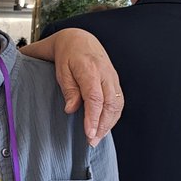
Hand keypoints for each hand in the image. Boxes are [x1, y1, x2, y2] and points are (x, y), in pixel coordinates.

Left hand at [23, 29, 122, 144]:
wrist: (79, 39)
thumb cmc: (67, 55)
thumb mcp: (61, 70)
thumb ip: (68, 89)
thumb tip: (71, 109)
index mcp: (90, 69)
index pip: (95, 97)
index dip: (93, 117)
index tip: (89, 133)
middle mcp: (105, 73)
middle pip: (110, 104)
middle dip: (102, 125)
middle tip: (92, 141)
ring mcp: (113, 77)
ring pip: (117, 104)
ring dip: (109, 123)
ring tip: (97, 138)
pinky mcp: (115, 81)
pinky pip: (119, 101)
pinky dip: (113, 116)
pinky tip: (104, 127)